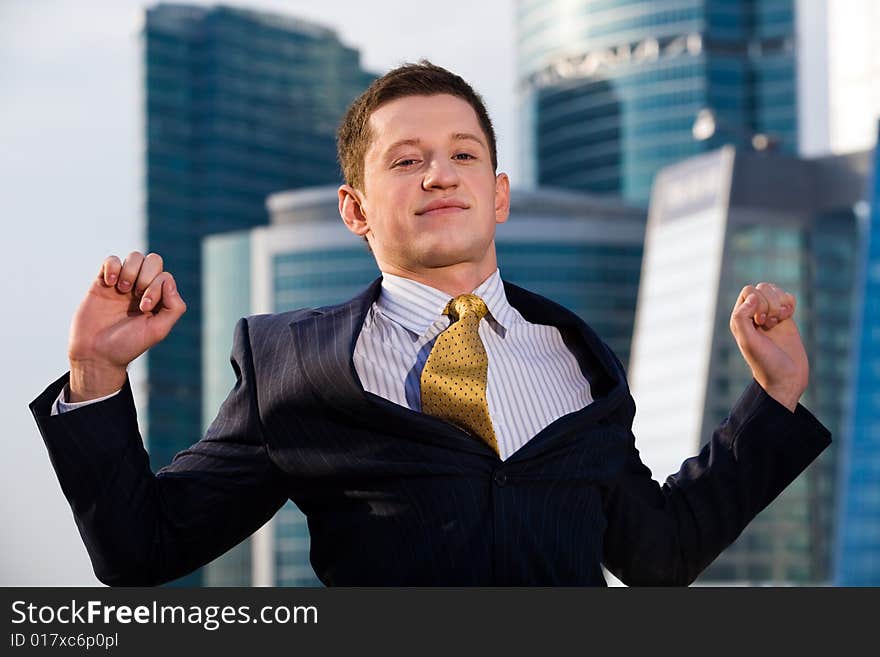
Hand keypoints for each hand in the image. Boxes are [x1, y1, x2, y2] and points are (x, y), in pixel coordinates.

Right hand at [67, 251, 186, 401]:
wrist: (96, 354)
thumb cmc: (128, 345)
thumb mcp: (158, 330)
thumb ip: (174, 307)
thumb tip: (169, 280)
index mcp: (158, 299)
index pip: (165, 276)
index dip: (156, 287)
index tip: (144, 307)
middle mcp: (142, 289)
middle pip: (153, 260)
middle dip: (146, 275)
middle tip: (135, 294)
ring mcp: (122, 284)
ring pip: (134, 257)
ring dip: (130, 271)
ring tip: (121, 290)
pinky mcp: (102, 282)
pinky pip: (111, 260)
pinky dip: (112, 267)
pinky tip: (108, 284)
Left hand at [728, 282, 806, 411]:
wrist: (786, 378)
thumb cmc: (764, 362)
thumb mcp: (748, 341)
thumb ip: (742, 317)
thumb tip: (753, 297)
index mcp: (740, 318)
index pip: (748, 291)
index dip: (758, 301)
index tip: (760, 322)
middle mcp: (753, 315)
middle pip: (763, 288)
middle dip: (770, 303)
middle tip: (770, 324)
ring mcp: (770, 315)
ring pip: (775, 291)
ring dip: (780, 303)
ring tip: (778, 321)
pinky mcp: (786, 319)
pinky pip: (788, 298)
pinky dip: (790, 304)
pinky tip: (788, 318)